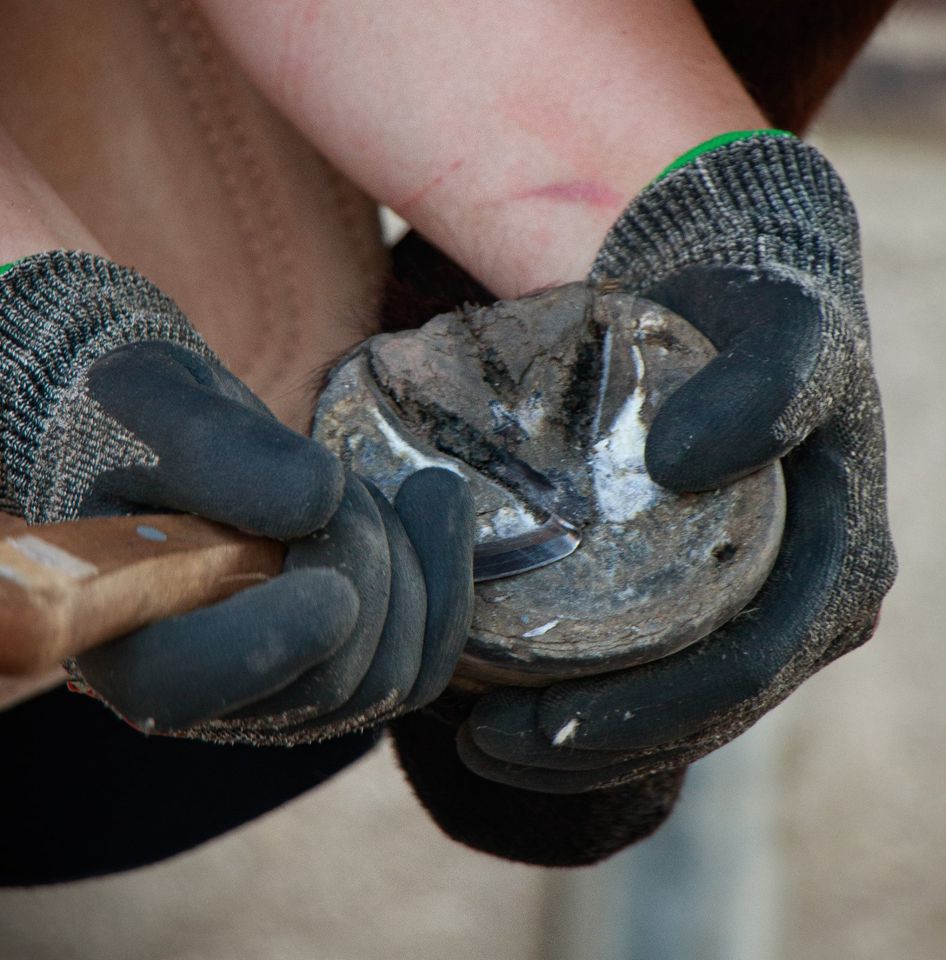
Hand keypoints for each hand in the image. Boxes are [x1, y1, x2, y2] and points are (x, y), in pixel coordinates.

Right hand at [0, 251, 474, 742]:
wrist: (176, 442)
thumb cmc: (142, 422)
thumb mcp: (150, 395)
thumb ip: (215, 445)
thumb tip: (314, 502)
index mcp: (125, 631)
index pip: (182, 687)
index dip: (265, 647)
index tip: (330, 586)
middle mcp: (205, 689)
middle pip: (326, 681)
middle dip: (360, 563)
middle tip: (336, 479)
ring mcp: (280, 690)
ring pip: (393, 675)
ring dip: (402, 562)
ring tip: (361, 489)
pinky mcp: (342, 669)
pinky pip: (428, 657)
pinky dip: (446, 573)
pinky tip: (433, 500)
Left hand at [455, 133, 896, 791]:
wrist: (742, 302)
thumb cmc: (764, 313)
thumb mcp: (784, 328)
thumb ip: (762, 381)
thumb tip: (684, 463)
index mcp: (834, 566)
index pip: (744, 670)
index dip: (647, 712)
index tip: (539, 721)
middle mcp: (803, 606)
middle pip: (700, 710)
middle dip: (594, 746)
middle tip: (484, 745)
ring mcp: (755, 607)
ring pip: (674, 709)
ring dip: (580, 743)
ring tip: (479, 742)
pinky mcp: (707, 593)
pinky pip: (653, 669)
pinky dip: (584, 698)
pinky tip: (507, 694)